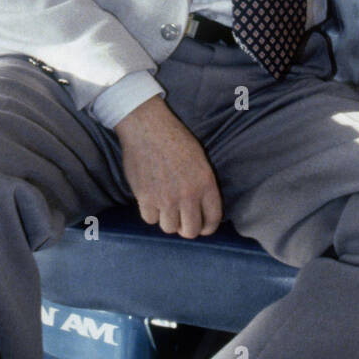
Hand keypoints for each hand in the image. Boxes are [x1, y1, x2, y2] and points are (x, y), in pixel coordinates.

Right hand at [115, 96, 222, 237]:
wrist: (147, 127)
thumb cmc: (175, 138)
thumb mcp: (199, 160)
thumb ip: (202, 186)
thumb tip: (200, 208)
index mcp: (205, 183)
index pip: (213, 219)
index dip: (207, 227)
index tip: (202, 227)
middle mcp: (188, 195)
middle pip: (191, 231)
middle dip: (187, 229)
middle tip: (182, 221)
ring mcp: (166, 198)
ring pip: (169, 228)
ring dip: (167, 220)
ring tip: (165, 207)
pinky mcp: (145, 198)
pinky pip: (150, 219)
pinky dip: (151, 213)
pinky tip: (151, 200)